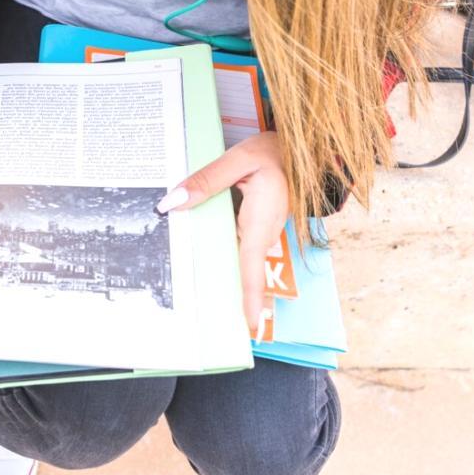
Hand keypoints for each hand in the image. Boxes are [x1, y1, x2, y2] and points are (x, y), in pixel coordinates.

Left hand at [156, 131, 289, 333]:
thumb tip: (172, 203)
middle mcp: (263, 232)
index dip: (251, 297)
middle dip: (231, 297)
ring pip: (238, 258)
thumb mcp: (239, 159)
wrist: (301, 148)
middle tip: (213, 326)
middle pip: (243, 270)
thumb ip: (206, 180)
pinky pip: (237, 244)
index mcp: (262, 220)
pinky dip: (220, 253)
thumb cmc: (274, 152)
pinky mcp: (255, 226)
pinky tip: (198, 257)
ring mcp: (261, 231)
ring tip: (201, 304)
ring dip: (222, 276)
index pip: (254, 265)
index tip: (250, 326)